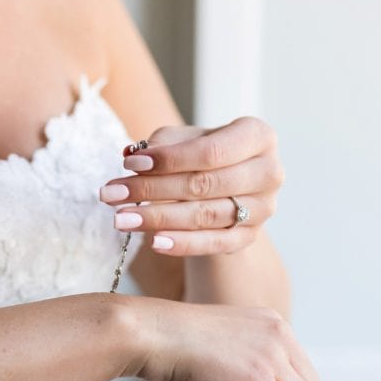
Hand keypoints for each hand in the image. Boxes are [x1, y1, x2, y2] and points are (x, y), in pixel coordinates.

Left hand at [100, 119, 283, 255]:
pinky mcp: (250, 237)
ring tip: (121, 219)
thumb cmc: (201, 151)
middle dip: (152, 190)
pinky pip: (214, 243)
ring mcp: (263, 208)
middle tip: (111, 195)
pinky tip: (153, 241)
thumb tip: (133, 155)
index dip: (169, 159)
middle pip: (204, 185)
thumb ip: (162, 144)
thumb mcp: (185, 137)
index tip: (128, 164)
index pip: (211, 151)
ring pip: (206, 215)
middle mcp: (269, 172)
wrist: (226, 183)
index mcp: (257, 136)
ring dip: (158, 219)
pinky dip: (182, 244)